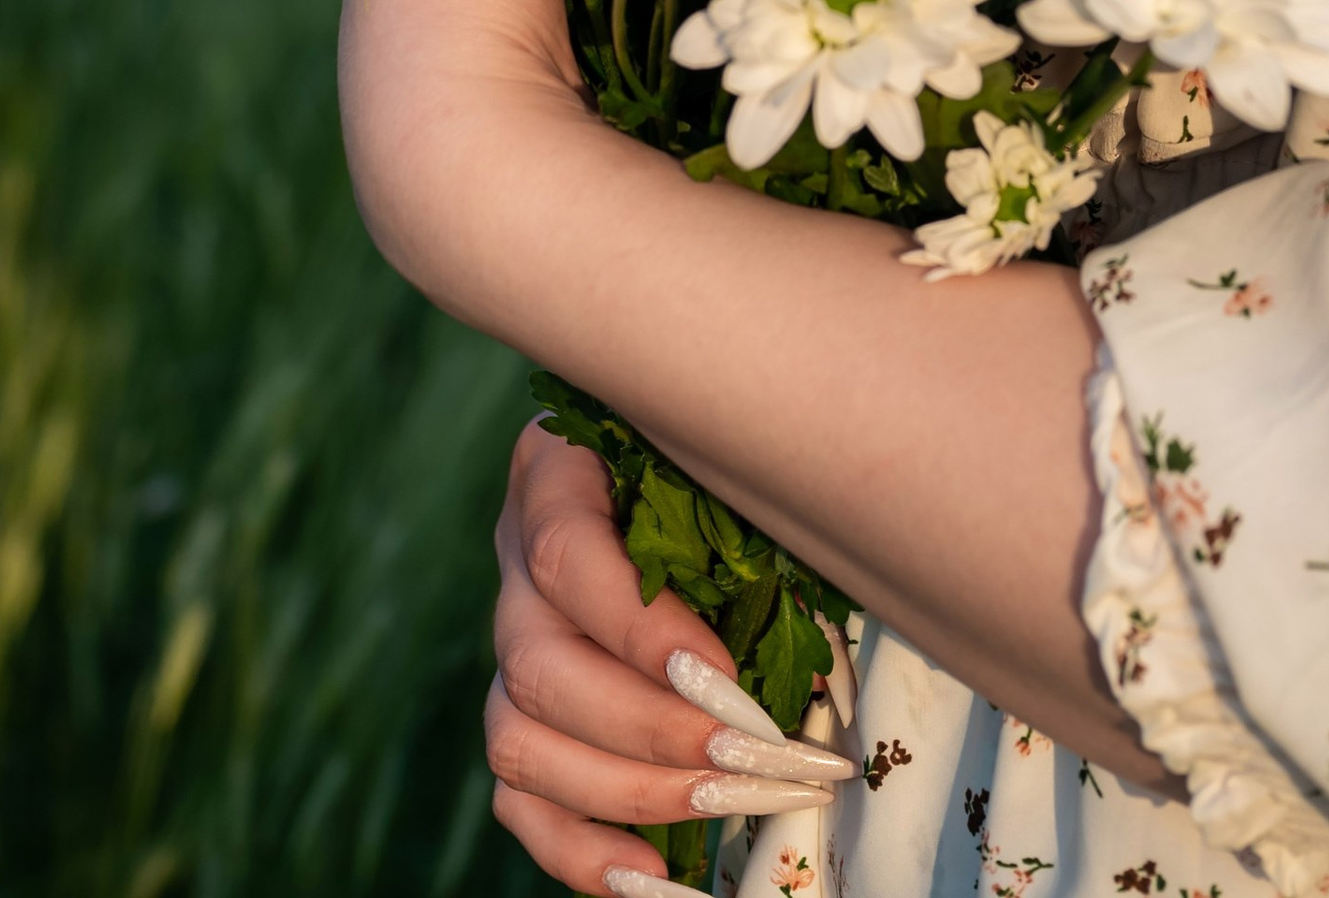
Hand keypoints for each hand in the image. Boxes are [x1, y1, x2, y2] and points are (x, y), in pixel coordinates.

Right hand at [487, 419, 855, 889]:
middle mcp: (516, 562)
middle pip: (537, 666)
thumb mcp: (738, 469)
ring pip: (519, 741)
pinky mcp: (518, 718)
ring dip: (630, 791)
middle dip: (653, 729)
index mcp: (557, 472)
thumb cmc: (731, 470)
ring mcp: (508, 645)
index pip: (564, 552)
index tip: (726, 678)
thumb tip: (820, 669)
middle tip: (755, 756)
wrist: (685, 477)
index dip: (638, 628)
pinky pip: (520, 802)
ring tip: (732, 804)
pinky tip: (655, 871)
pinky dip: (581, 849)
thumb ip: (756, 532)